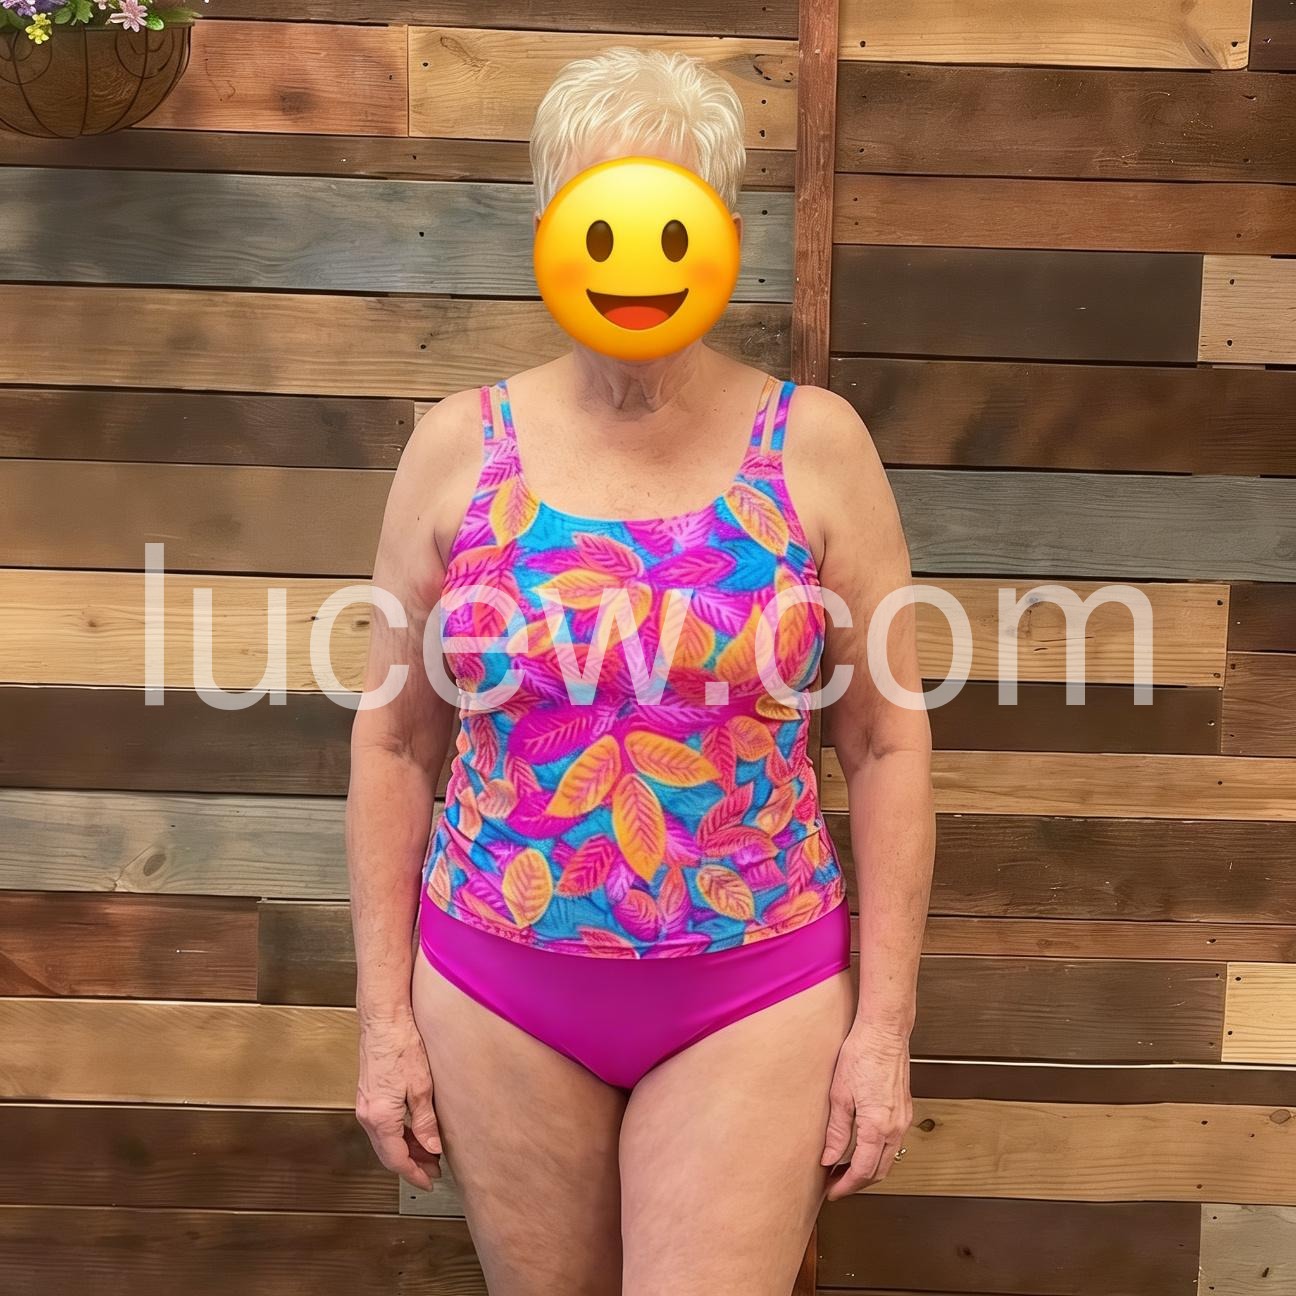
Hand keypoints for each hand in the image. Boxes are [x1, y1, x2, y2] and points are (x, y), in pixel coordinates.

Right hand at [356, 1010, 442, 1190]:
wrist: (383, 1018)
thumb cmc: (400, 1044)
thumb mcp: (421, 1086)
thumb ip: (426, 1121)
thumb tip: (432, 1147)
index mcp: (380, 1117)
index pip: (396, 1159)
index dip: (414, 1174)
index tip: (429, 1182)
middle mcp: (367, 1114)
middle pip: (388, 1152)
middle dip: (411, 1164)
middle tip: (433, 1170)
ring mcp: (365, 1104)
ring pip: (385, 1139)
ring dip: (406, 1148)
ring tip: (429, 1151)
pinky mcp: (369, 1093)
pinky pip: (382, 1124)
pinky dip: (399, 1133)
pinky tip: (414, 1130)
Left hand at [820, 1021, 912, 1199]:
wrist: (884, 1031)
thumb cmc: (862, 1054)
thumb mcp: (839, 1095)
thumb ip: (836, 1132)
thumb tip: (829, 1157)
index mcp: (877, 1126)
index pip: (863, 1171)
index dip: (846, 1186)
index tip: (833, 1191)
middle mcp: (895, 1127)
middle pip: (879, 1171)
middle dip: (857, 1183)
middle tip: (836, 1184)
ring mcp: (903, 1119)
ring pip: (888, 1158)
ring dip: (869, 1169)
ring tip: (844, 1168)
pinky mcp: (904, 1109)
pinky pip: (893, 1142)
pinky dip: (878, 1153)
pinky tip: (862, 1147)